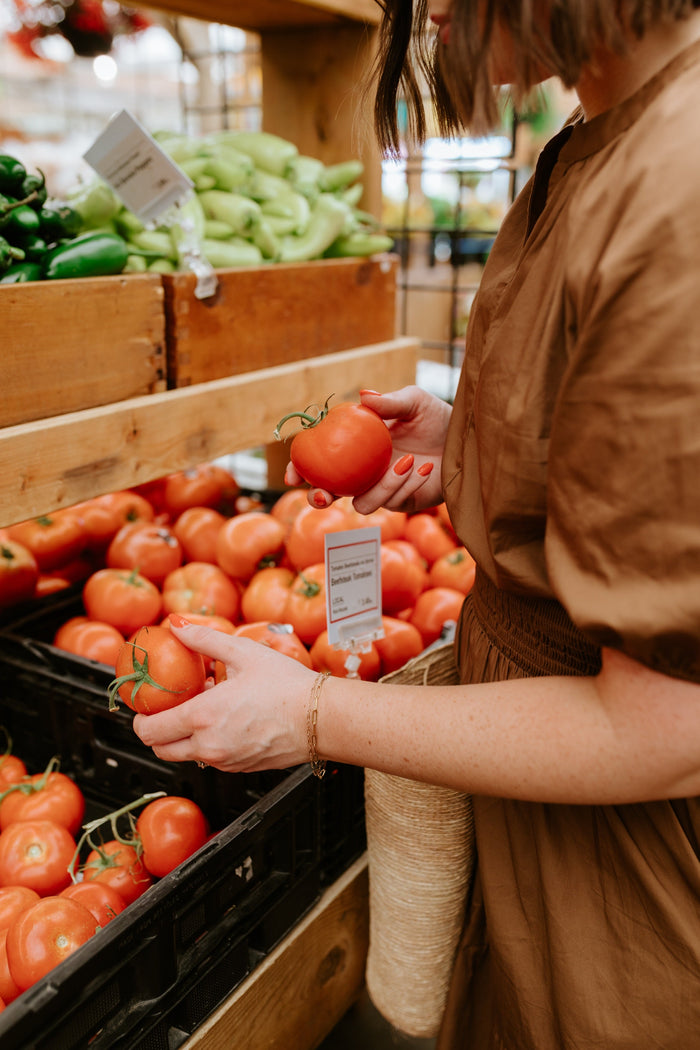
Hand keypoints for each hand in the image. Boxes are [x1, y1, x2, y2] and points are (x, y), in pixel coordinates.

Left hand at [132, 619, 316, 772]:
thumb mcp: (243, 653)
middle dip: (156, 731)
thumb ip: (203, 639)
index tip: (144, 705)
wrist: (321, 718)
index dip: (140, 718)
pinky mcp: (241, 768)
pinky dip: (208, 742)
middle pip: (161, 750)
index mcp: (203, 717)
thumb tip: (176, 625)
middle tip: (165, 709)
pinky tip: (225, 719)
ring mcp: (225, 761)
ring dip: (184, 736)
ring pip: (187, 755)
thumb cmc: (287, 686)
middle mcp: (209, 746)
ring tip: (202, 708)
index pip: (150, 731)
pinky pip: (212, 758)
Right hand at [285, 386, 451, 514]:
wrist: (464, 440)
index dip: (301, 468)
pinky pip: (392, 501)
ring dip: (381, 486)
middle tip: (323, 495)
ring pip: (362, 503)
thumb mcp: (414, 402)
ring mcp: (380, 490)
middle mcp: (362, 471)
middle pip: (329, 492)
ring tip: (407, 460)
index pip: (320, 459)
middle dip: (319, 497)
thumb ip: (390, 402)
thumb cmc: (436, 418)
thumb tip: (364, 397)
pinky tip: (423, 467)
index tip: (292, 474)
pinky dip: (405, 484)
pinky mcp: (401, 503)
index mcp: (355, 446)